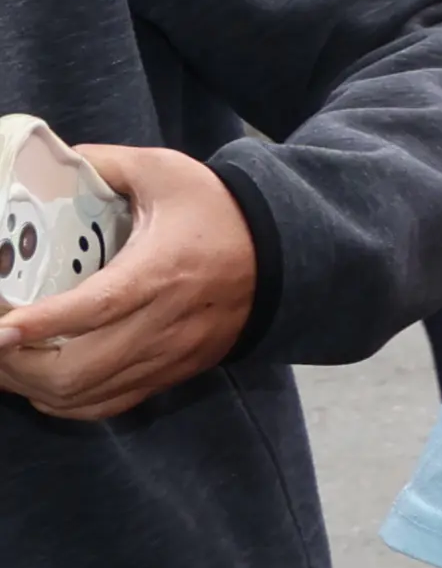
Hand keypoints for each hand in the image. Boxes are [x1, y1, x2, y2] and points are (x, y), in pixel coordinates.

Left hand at [0, 144, 257, 421]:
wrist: (287, 255)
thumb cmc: (220, 212)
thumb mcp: (165, 171)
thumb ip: (104, 164)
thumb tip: (50, 162)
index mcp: (161, 271)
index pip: (97, 307)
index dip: (41, 323)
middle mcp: (165, 324)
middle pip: (79, 369)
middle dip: (16, 365)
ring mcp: (169, 355)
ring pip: (86, 394)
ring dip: (31, 386)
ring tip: (3, 361)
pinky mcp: (172, 373)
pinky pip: (106, 405)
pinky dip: (62, 402)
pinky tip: (38, 384)